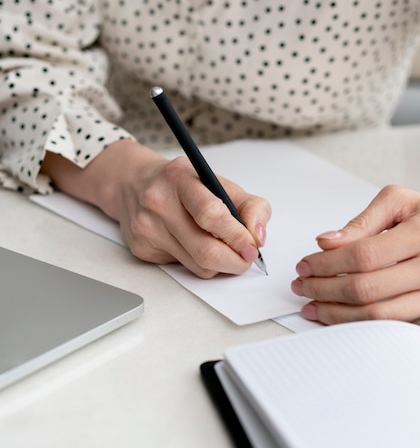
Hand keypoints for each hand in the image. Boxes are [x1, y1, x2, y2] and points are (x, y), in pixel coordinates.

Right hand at [42, 140, 270, 277]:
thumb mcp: (219, 182)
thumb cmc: (182, 184)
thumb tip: (258, 236)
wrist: (133, 183)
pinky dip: (200, 263)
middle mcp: (158, 203)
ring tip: (226, 250)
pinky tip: (196, 244)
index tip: (253, 246)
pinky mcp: (142, 249)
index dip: (237, 236)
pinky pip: (184, 268)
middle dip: (235, 261)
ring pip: (197, 266)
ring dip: (221, 265)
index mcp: (180, 178)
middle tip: (247, 258)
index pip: (211, 214)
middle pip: (205, 249)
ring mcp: (147, 228)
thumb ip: (250, 206)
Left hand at [291, 185, 419, 326]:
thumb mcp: (401, 201)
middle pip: (369, 289)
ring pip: (381, 316)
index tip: (306, 265)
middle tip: (302, 287)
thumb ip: (362, 221)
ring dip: (338, 314)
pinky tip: (342, 316)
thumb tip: (326, 243)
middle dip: (325, 290)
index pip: (365, 255)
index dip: (327, 264)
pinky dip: (363, 324)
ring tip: (313, 306)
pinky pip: (397, 327)